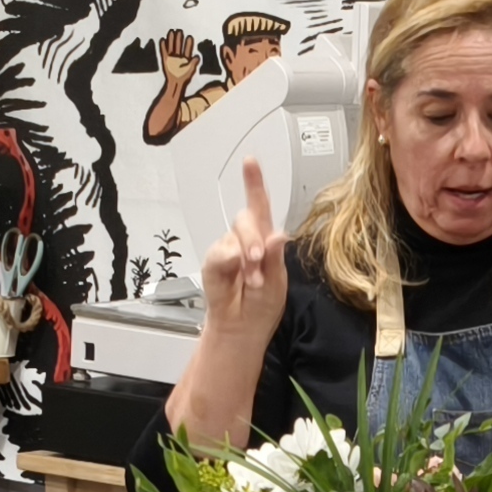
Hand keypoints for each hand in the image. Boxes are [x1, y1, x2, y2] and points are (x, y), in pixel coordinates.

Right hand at [158, 28, 197, 78]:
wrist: (176, 83)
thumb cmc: (184, 77)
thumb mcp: (191, 70)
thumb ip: (194, 63)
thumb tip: (197, 56)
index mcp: (186, 58)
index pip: (187, 49)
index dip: (188, 43)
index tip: (189, 37)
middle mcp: (178, 56)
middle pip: (178, 45)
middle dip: (179, 38)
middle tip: (180, 31)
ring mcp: (172, 58)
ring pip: (171, 46)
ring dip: (171, 39)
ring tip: (171, 31)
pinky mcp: (165, 60)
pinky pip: (164, 51)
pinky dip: (163, 46)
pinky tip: (162, 39)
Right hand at [197, 158, 288, 335]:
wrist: (242, 329)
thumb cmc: (260, 306)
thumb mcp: (277, 282)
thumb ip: (276, 258)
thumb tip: (278, 235)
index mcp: (265, 240)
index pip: (260, 206)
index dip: (254, 183)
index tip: (250, 162)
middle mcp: (245, 241)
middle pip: (247, 219)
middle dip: (255, 237)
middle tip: (259, 259)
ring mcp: (228, 251)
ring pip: (235, 236)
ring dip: (247, 256)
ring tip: (253, 279)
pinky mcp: (213, 263)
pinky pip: (219, 252)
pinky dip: (230, 261)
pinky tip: (238, 273)